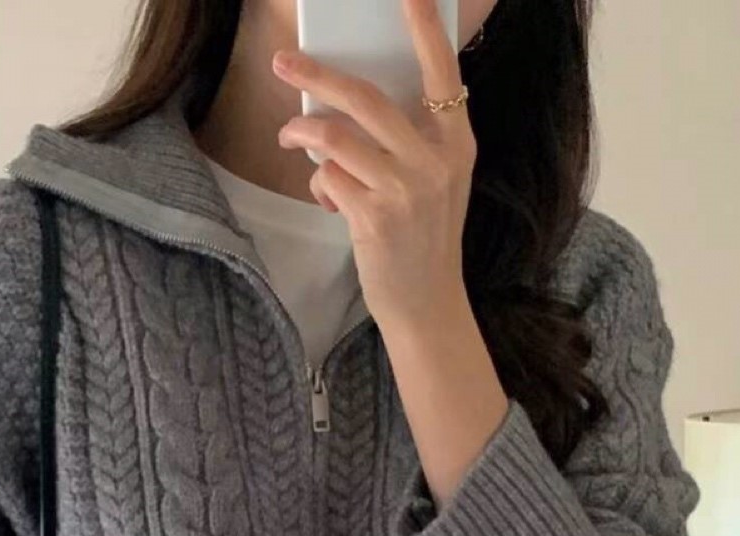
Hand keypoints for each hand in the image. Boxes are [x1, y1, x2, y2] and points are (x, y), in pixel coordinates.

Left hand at [271, 0, 475, 330]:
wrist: (427, 301)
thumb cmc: (422, 234)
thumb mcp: (435, 179)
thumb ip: (410, 139)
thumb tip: (346, 102)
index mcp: (455, 141)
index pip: (442, 73)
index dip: (425, 30)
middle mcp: (434, 160)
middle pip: (365, 98)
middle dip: (317, 76)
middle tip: (284, 63)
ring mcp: (405, 190)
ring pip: (336, 138)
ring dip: (303, 135)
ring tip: (290, 139)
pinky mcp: (375, 218)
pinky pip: (328, 179)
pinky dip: (319, 184)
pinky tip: (329, 199)